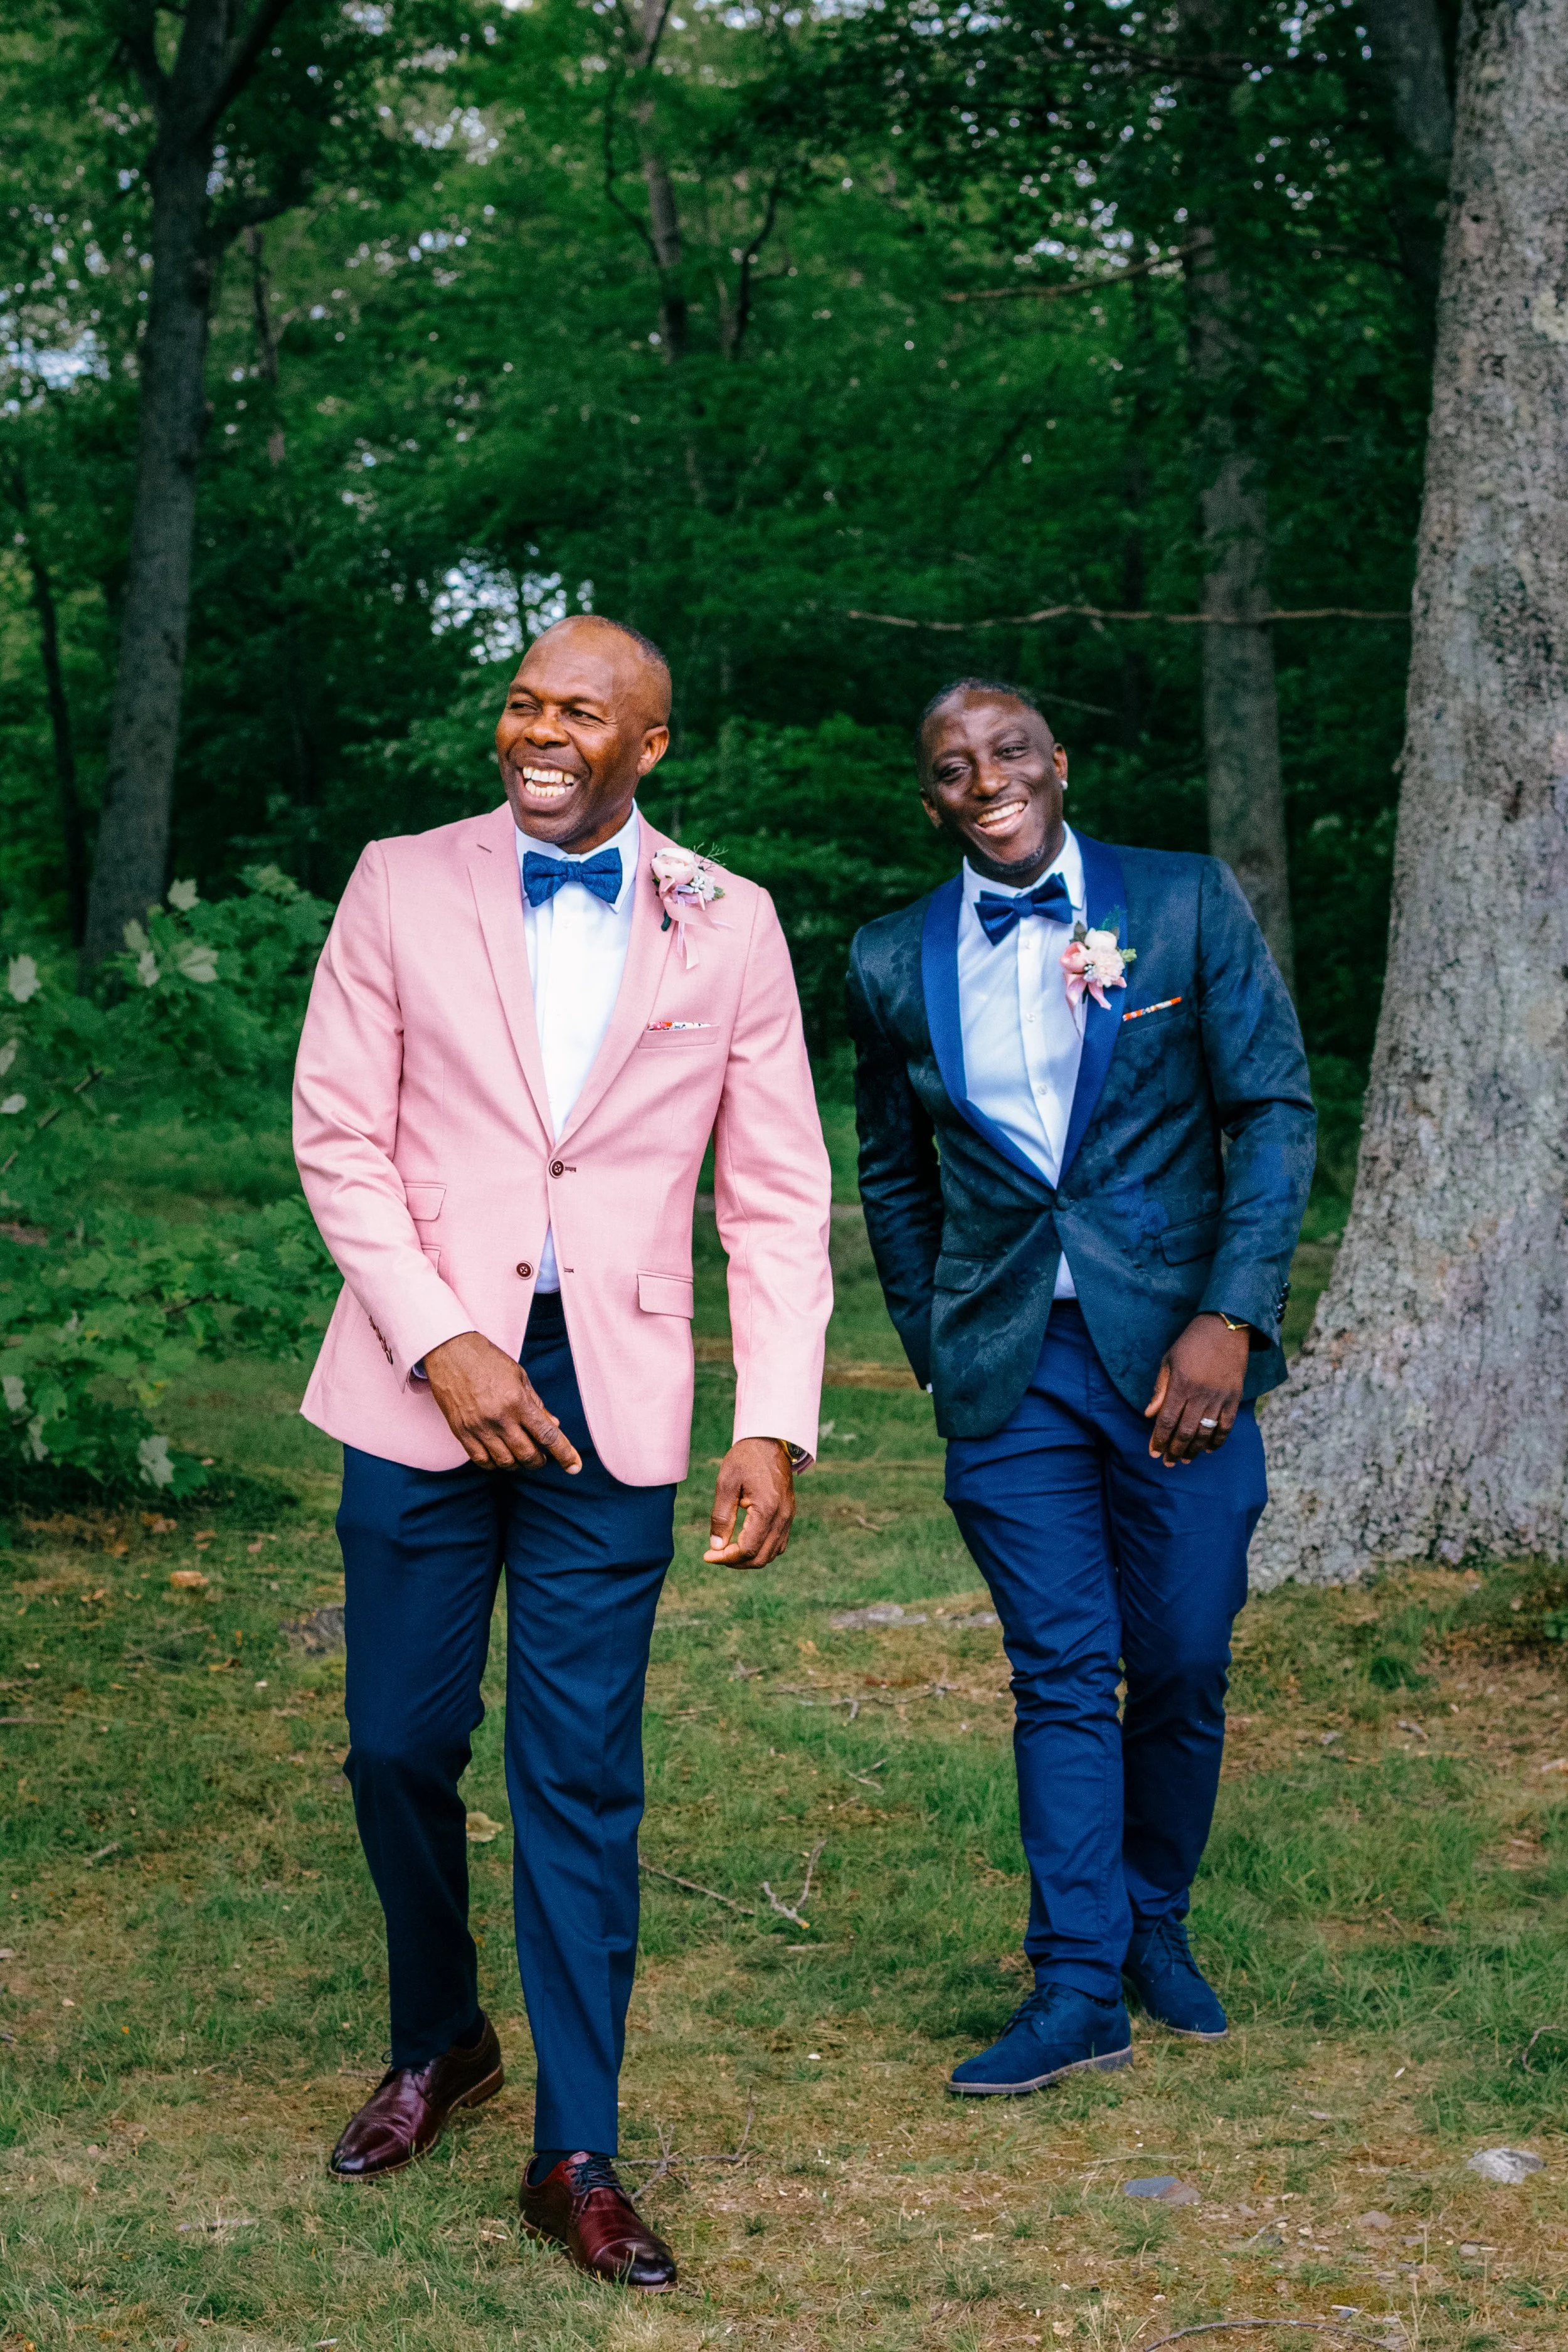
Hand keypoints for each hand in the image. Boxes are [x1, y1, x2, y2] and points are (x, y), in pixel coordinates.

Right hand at [422, 1330, 582, 1473]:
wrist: (450, 1353)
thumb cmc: (489, 1361)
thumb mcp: (520, 1377)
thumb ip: (537, 1404)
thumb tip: (554, 1425)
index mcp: (518, 1401)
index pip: (548, 1435)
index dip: (565, 1454)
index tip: (575, 1467)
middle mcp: (499, 1418)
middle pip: (527, 1455)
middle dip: (539, 1461)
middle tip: (541, 1457)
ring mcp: (478, 1427)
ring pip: (505, 1462)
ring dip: (518, 1464)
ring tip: (521, 1455)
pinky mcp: (461, 1432)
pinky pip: (481, 1460)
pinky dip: (495, 1464)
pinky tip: (500, 1455)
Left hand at [703, 1438, 794, 1567]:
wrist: (769, 1441)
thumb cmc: (745, 1458)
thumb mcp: (726, 1484)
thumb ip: (721, 1517)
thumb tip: (716, 1547)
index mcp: (767, 1509)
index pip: (747, 1549)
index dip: (726, 1558)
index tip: (708, 1555)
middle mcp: (782, 1517)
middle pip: (761, 1558)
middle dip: (736, 1562)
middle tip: (715, 1555)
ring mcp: (788, 1517)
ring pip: (771, 1554)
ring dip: (749, 1559)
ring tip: (727, 1551)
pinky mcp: (788, 1515)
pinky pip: (778, 1544)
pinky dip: (761, 1550)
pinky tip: (744, 1543)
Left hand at [1143, 1314, 1250, 1466]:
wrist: (1225, 1327)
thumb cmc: (1191, 1343)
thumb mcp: (1169, 1361)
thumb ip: (1160, 1389)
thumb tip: (1149, 1414)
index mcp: (1180, 1385)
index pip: (1167, 1421)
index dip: (1159, 1439)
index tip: (1153, 1452)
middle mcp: (1200, 1394)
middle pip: (1185, 1431)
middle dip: (1175, 1450)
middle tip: (1168, 1462)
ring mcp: (1219, 1397)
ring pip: (1205, 1432)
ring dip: (1194, 1449)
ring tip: (1185, 1460)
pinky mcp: (1234, 1397)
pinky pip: (1226, 1425)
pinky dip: (1217, 1440)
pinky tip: (1208, 1449)